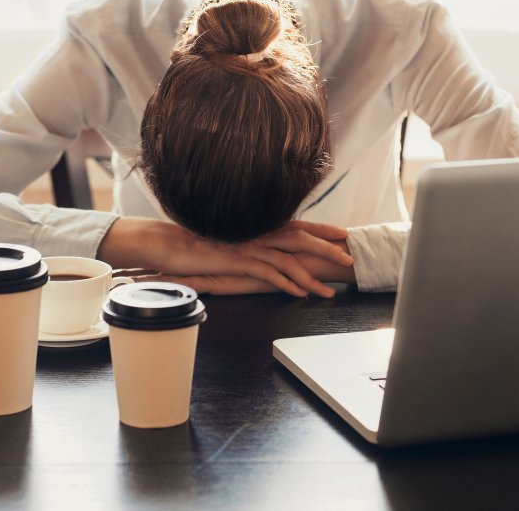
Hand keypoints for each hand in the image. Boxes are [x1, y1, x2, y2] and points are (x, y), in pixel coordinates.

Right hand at [129, 238, 355, 295]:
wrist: (169, 244)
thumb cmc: (199, 245)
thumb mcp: (231, 242)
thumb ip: (251, 244)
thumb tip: (268, 253)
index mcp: (258, 227)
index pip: (297, 225)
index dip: (321, 228)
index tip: (343, 234)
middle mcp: (257, 233)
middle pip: (301, 237)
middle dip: (328, 248)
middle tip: (349, 258)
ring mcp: (249, 246)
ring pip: (289, 259)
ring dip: (312, 276)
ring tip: (330, 291)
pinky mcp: (238, 261)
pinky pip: (269, 273)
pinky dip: (287, 284)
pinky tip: (300, 294)